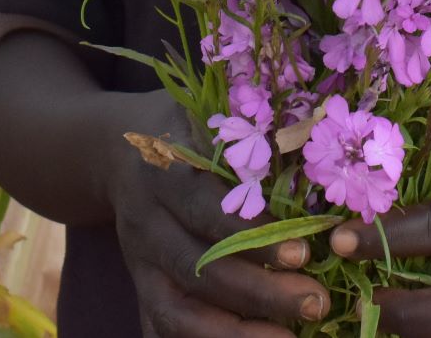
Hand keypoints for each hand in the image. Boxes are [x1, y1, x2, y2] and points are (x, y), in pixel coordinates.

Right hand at [105, 93, 329, 336]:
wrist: (113, 151)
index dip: (253, 235)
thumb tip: (317, 139)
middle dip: (259, 292)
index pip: (206, 210)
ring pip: (176, 313)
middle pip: (197, 270)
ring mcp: (138, 265)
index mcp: (163, 173)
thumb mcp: (206, 114)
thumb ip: (248, 132)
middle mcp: (145, 224)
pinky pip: (161, 330)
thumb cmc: (183, 127)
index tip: (306, 252)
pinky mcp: (139, 291)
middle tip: (316, 302)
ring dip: (234, 334)